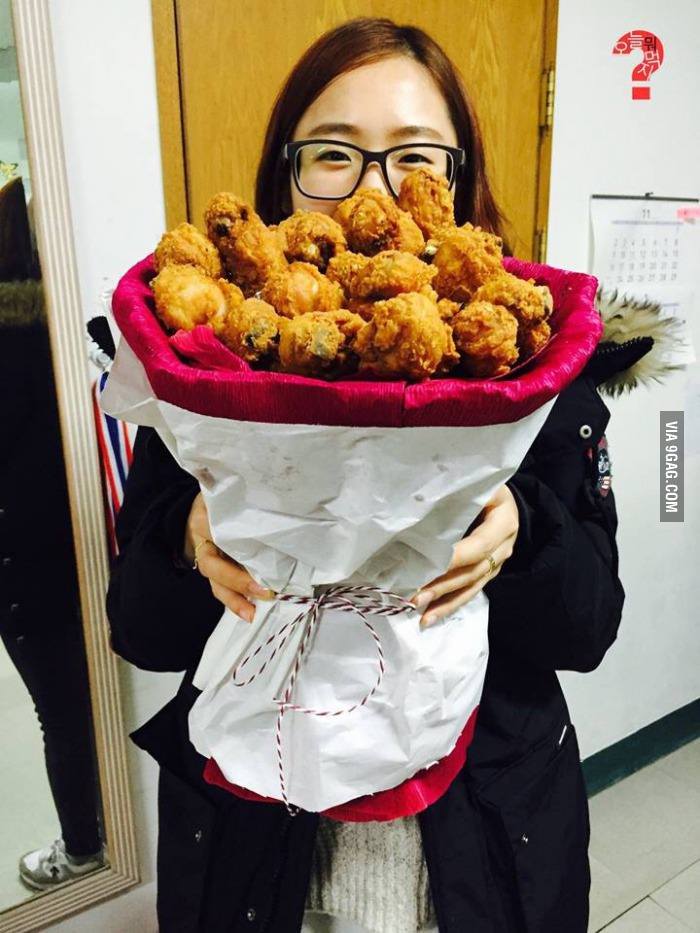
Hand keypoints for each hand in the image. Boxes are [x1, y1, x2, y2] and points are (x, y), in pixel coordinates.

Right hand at [184, 492, 273, 622]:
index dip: (236, 548)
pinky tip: (250, 611)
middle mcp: (202, 543)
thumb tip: (282, 514)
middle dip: (238, 581)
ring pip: (215, 583)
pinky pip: (220, 588)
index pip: (218, 534)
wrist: (199, 508)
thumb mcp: (231, 495)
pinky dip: (235, 600)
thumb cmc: (223, 501)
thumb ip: (247, 505)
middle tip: (264, 591)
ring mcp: (205, 559)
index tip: (258, 558)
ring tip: (252, 614)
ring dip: (235, 600)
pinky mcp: (212, 571)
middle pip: (214, 567)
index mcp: (205, 520)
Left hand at [410, 484, 518, 628]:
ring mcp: (496, 564)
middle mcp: (503, 549)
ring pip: (470, 587)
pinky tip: (429, 617)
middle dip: (442, 586)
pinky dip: (449, 605)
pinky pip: (469, 592)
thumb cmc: (488, 490)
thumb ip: (463, 495)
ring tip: (419, 614)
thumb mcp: (482, 486)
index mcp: (503, 524)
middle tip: (414, 597)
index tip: (427, 565)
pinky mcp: (487, 574)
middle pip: (472, 572)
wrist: (506, 502)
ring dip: (444, 602)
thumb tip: (426, 501)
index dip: (454, 558)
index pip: (478, 546)